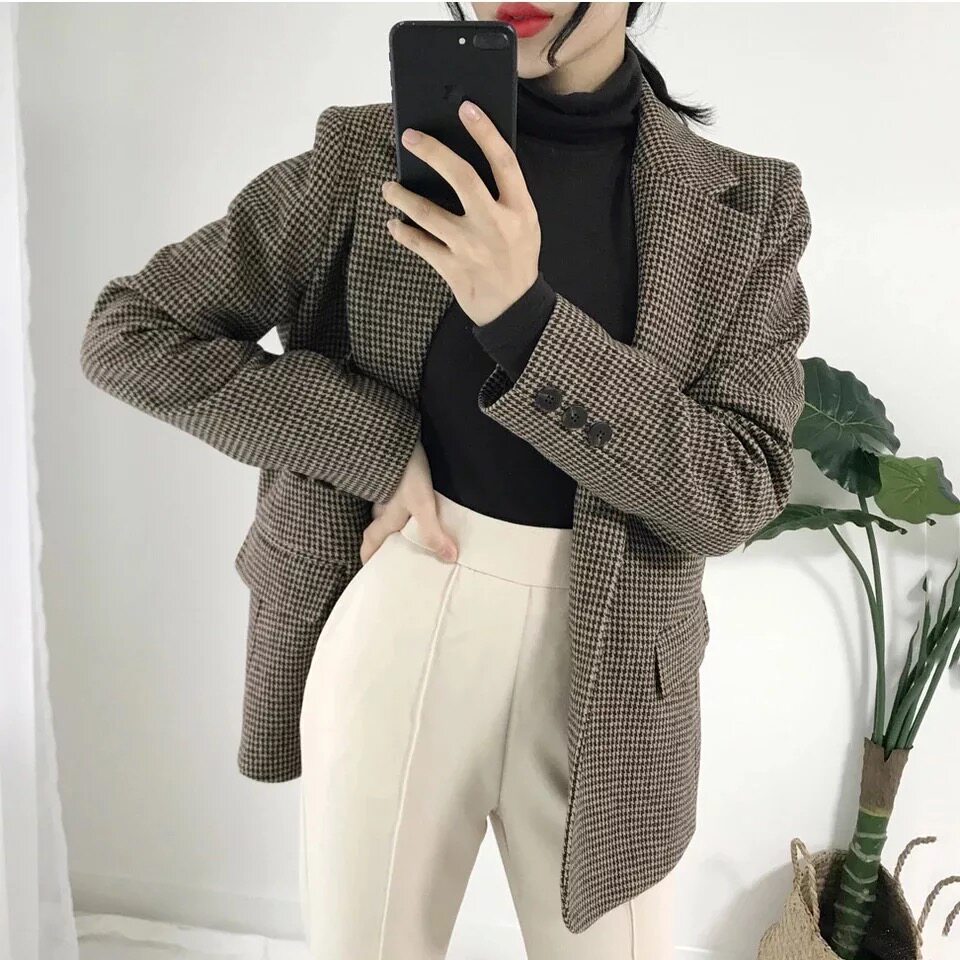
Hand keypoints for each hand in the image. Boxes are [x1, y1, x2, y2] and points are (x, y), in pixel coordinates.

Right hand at [360, 439, 458, 565]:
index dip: (369, 556)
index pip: (371, 542)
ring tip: (410, 526)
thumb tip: (449, 558)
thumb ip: (433, 532)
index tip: (370, 567)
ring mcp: (385, 487)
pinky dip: (401, 499)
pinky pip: (394, 492)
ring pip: (385, 509)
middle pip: (378, 526)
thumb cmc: (405, 474)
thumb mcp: (421, 505)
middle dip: (383, 539)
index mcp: (385, 518)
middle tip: (395, 549)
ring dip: (393, 518)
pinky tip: (413, 498)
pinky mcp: (393, 471)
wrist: (395, 437)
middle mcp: (380, 504)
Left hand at [381, 100, 540, 326]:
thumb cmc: (517, 258)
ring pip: (429, 213)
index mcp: (519, 209)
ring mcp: (471, 248)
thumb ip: (505, 195)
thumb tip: (469, 157)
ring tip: (388, 187)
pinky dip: (403, 233)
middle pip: (462, 177)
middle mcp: (495, 224)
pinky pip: (420, 245)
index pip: (503, 161)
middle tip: (409, 137)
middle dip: (432, 152)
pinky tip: (393, 223)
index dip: (485, 132)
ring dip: (403, 197)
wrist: (513, 307)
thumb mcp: (524, 223)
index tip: (465, 109)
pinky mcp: (452, 268)